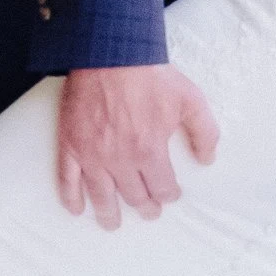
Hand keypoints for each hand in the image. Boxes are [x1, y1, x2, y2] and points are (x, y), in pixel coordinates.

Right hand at [54, 62, 218, 226]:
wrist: (109, 52)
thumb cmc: (150, 74)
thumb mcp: (190, 100)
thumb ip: (204, 132)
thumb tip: (208, 159)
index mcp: (149, 151)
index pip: (162, 188)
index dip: (169, 195)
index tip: (170, 195)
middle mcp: (120, 159)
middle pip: (133, 196)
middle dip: (144, 207)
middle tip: (148, 211)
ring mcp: (92, 155)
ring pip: (101, 196)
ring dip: (108, 214)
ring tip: (113, 224)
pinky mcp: (70, 145)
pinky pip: (67, 180)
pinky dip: (70, 198)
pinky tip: (76, 209)